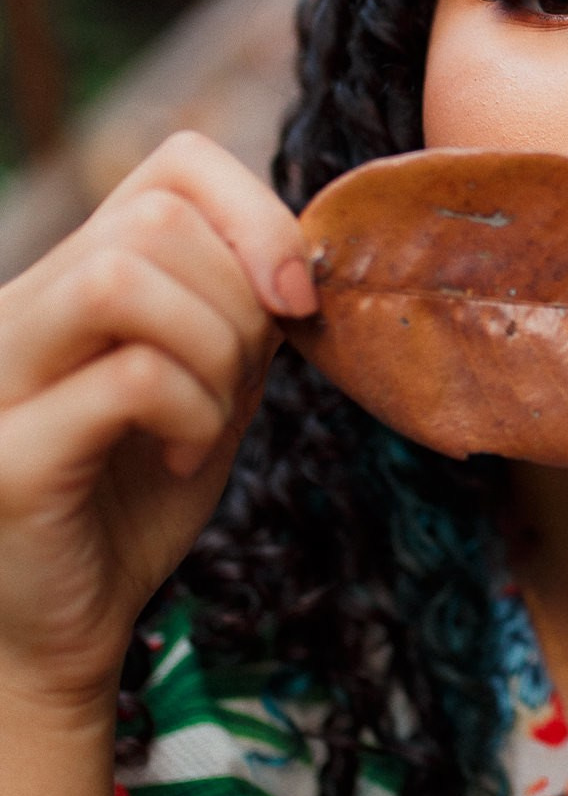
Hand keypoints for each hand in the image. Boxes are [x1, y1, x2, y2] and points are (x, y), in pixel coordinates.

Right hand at [0, 131, 317, 711]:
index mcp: (73, 275)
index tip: (297, 303)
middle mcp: (20, 305)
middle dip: (241, 302)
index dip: (259, 215)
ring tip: (206, 423)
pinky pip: (127, 376)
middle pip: (157, 216)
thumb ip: (245, 314)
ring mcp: (1, 373)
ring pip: (122, 275)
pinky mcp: (7, 454)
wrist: (60, 632)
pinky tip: (183, 459)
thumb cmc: (133, 505)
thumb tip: (309, 256)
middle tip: (238, 387)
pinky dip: (191, 412)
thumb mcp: (211, 390)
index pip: (175, 163)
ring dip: (210, 351)